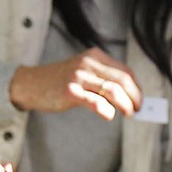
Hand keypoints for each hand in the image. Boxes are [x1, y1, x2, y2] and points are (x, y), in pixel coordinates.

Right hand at [8, 48, 141, 119]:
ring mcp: (78, 77)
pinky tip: (108, 115)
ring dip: (125, 105)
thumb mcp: (83, 71)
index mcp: (95, 57)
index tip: (139, 100)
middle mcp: (88, 64)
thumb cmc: (59, 81)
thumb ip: (103, 79)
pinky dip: (107, 111)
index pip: (125, 71)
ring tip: (128, 114)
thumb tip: (128, 97)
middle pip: (123, 80)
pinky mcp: (70, 91)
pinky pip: (96, 102)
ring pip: (113, 90)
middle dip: (135, 97)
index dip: (136, 88)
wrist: (31, 84)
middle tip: (137, 110)